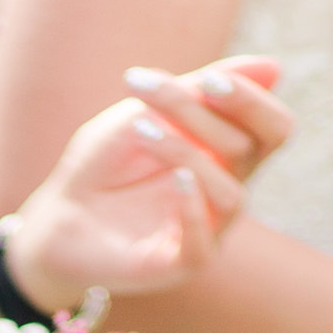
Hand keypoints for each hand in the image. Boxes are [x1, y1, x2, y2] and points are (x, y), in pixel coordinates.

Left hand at [4, 58, 288, 310]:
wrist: (56, 217)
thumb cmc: (103, 163)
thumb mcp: (145, 112)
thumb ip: (199, 91)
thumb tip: (275, 67)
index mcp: (227, 154)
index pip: (271, 125)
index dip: (251, 99)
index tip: (207, 79)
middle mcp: (225, 191)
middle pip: (258, 148)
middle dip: (226, 112)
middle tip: (186, 89)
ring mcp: (207, 230)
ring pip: (231, 192)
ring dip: (188, 151)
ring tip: (140, 130)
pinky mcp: (180, 265)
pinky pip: (205, 243)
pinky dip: (194, 208)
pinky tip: (176, 179)